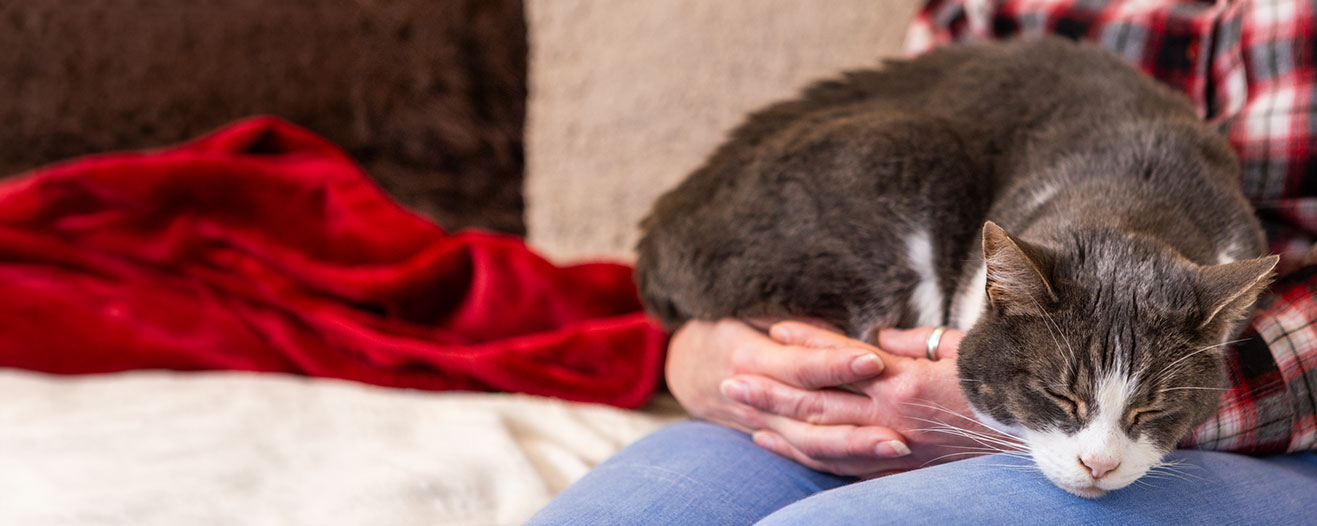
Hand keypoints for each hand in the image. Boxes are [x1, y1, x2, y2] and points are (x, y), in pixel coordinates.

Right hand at [664, 319, 905, 456]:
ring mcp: (761, 422)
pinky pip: (804, 454)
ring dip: (855, 448)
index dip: (836, 365)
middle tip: (901, 424)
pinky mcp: (770, 436)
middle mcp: (755, 396)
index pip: (799, 365)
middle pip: (810, 413)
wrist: (682, 365)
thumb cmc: (720, 325)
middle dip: (857, 423)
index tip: (875, 360)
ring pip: (810, 443)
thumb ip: (788, 318)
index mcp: (748, 356)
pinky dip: (837, 461)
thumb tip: (837, 321)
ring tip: (897, 449)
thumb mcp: (743, 308)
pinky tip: (871, 464)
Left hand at [723, 323, 1019, 477]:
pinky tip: (771, 442)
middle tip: (728, 377)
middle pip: (816, 401)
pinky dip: (800, 452)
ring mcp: (891, 446)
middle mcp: (891, 416)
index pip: (842, 358)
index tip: (772, 328)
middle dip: (769, 388)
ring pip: (819, 435)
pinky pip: (838, 464)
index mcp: (906, 380)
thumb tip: (876, 336)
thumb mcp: (962, 351)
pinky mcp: (896, 468)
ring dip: (773, 419)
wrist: (1035, 444)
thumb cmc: (1004, 389)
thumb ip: (912, 343)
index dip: (806, 343)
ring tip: (736, 404)